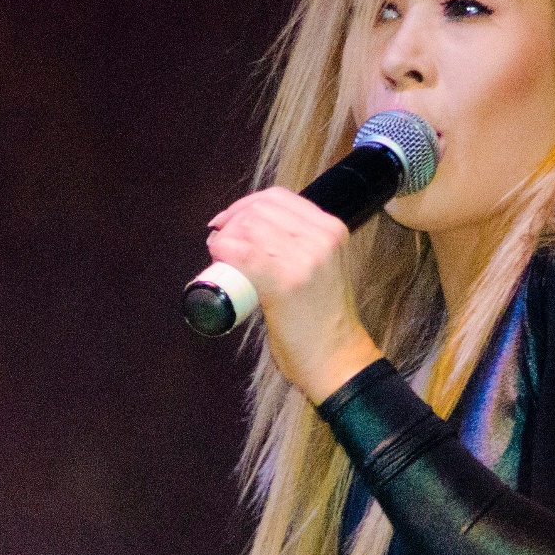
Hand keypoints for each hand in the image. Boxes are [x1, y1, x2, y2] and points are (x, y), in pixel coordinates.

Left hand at [205, 187, 383, 402]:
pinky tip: (218, 256)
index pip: (280, 197)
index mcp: (332, 230)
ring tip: (219, 252)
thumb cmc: (324, 319)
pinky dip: (223, 250)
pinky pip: (242, 252)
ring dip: (224, 236)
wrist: (337, 356)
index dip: (247, 204)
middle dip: (231, 219)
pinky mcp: (285, 280)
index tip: (230, 220)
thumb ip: (304, 247)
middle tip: (219, 238)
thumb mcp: (324, 267)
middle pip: (261, 209)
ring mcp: (304, 258)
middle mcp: (321, 238)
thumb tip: (258, 233)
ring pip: (249, 226)